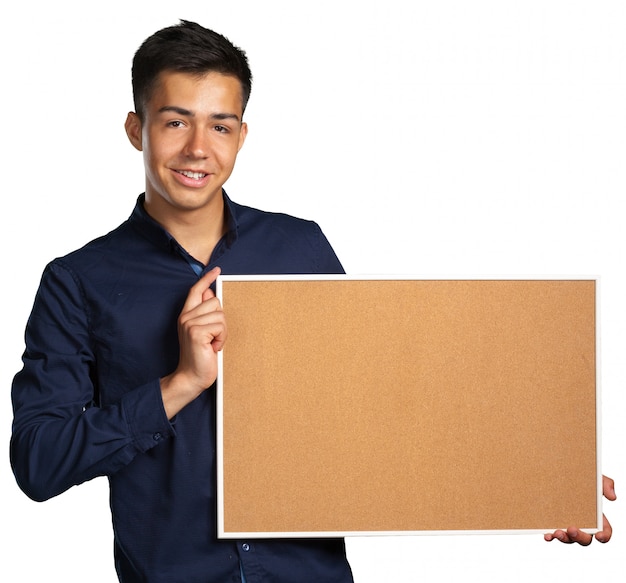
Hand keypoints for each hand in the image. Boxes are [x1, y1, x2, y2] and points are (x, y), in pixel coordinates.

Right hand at [160, 266, 226, 417]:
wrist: (191, 376)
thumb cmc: (200, 356)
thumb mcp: (201, 331)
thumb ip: (204, 313)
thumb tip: (211, 294)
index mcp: (186, 315)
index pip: (196, 290)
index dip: (206, 278)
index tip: (217, 270)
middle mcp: (185, 317)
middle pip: (215, 302)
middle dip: (221, 320)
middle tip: (213, 337)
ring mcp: (189, 323)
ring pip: (220, 315)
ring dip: (222, 332)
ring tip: (212, 343)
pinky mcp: (196, 332)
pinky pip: (220, 326)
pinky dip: (221, 339)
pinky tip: (213, 348)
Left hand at [544, 475, 615, 544]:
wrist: (559, 472)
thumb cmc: (581, 479)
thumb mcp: (595, 478)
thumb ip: (606, 484)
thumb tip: (612, 497)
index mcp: (596, 517)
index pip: (604, 531)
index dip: (604, 536)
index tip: (599, 535)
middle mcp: (583, 524)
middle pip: (585, 539)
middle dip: (579, 537)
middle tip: (572, 530)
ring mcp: (568, 525)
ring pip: (569, 538)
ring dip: (564, 538)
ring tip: (557, 533)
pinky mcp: (555, 523)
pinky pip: (553, 534)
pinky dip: (550, 536)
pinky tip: (547, 536)